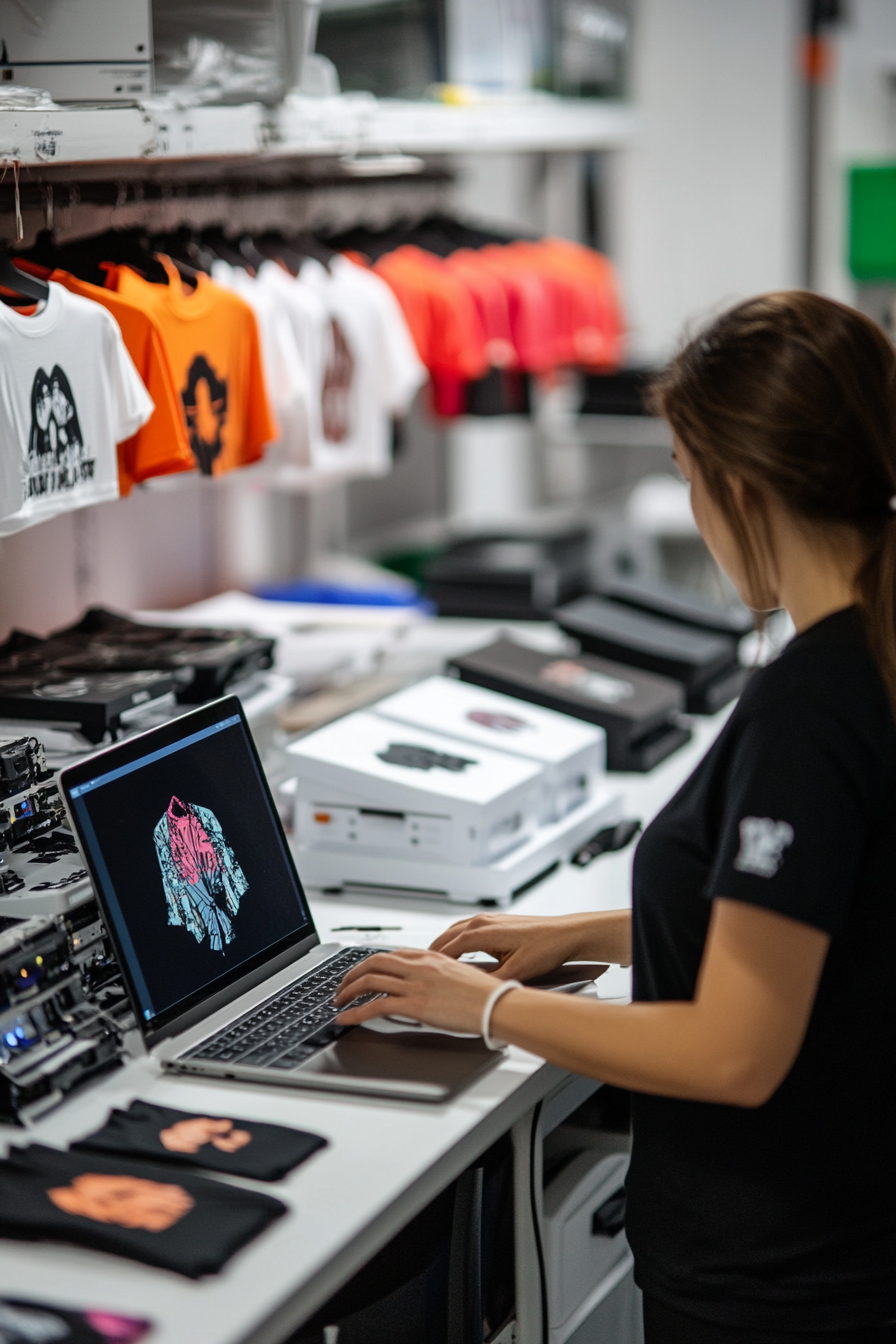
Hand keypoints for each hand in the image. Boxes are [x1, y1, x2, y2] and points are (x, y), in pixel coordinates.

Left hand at [334, 948, 496, 1034]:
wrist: (497, 1005)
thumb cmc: (486, 994)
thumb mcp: (459, 974)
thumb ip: (439, 974)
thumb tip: (428, 984)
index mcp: (430, 957)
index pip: (392, 954)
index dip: (371, 963)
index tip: (363, 972)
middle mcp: (419, 966)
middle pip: (373, 962)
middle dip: (352, 974)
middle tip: (343, 987)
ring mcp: (415, 985)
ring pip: (369, 981)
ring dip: (349, 992)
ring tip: (339, 1002)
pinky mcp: (414, 1006)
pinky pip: (375, 1007)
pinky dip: (355, 1013)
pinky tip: (346, 1019)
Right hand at [429, 912, 594, 981]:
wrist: (566, 934)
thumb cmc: (546, 948)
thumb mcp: (516, 971)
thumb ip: (490, 981)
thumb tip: (473, 990)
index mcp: (482, 931)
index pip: (447, 948)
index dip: (432, 963)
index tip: (421, 974)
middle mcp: (482, 921)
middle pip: (446, 937)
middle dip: (431, 953)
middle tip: (417, 968)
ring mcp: (489, 919)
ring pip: (454, 931)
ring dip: (442, 945)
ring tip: (431, 961)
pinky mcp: (496, 922)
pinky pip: (466, 929)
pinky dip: (455, 940)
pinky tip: (456, 951)